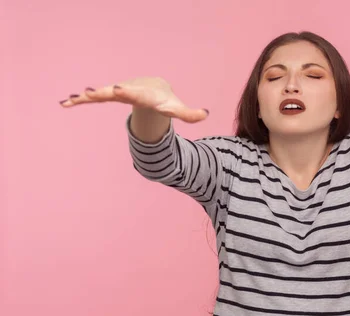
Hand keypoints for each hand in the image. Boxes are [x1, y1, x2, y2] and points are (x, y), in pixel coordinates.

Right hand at [58, 76, 208, 122]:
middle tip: (89, 93)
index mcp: (141, 93)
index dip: (126, 91)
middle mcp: (126, 90)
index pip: (133, 92)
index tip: (117, 89)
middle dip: (102, 93)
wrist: (153, 88)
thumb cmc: (164, 100)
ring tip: (70, 101)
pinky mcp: (109, 96)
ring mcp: (116, 93)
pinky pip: (93, 99)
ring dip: (85, 98)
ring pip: (99, 94)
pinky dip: (80, 101)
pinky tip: (65, 104)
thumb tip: (206, 115)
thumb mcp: (176, 108)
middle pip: (112, 92)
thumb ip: (189, 113)